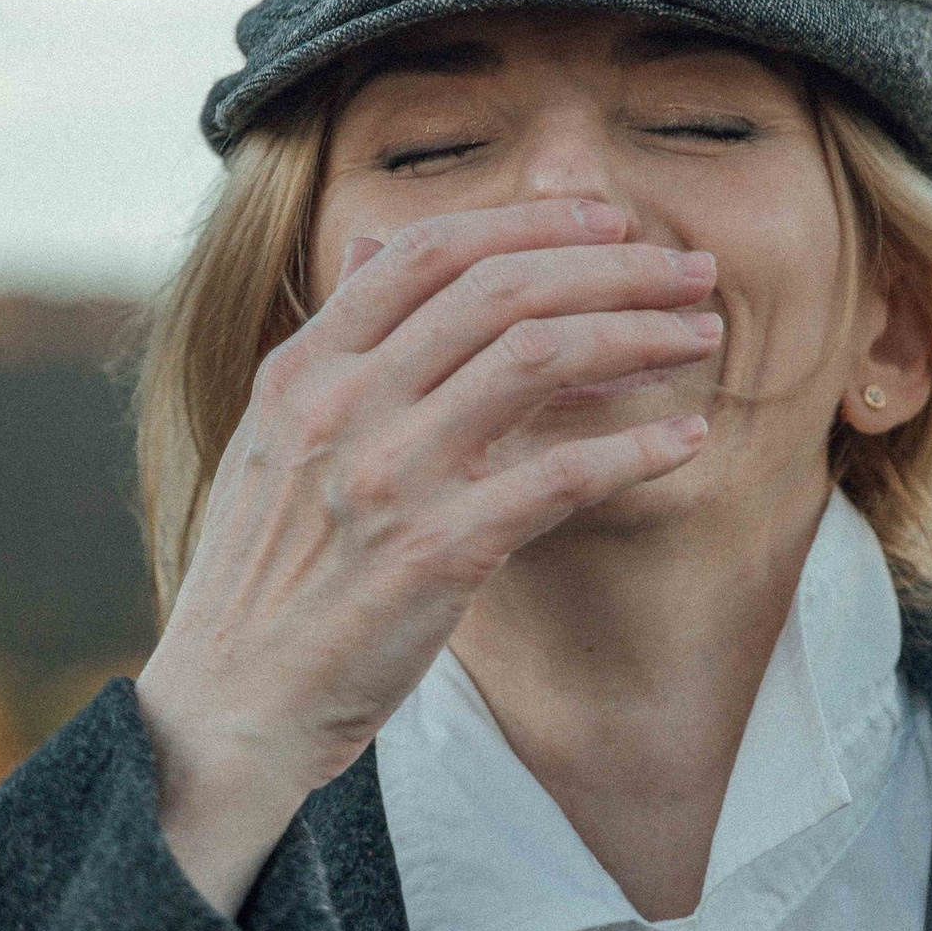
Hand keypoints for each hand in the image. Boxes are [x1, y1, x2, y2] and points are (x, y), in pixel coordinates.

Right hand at [134, 199, 719, 913]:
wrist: (231, 706)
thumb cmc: (266, 580)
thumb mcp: (273, 437)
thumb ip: (335, 341)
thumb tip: (371, 241)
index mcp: (304, 367)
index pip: (430, 252)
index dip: (533, 224)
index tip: (610, 224)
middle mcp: (344, 405)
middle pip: (500, 291)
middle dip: (613, 269)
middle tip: (690, 272)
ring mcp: (389, 476)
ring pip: (537, 359)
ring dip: (636, 337)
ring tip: (700, 338)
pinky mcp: (436, 554)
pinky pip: (557, 476)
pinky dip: (634, 450)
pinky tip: (686, 440)